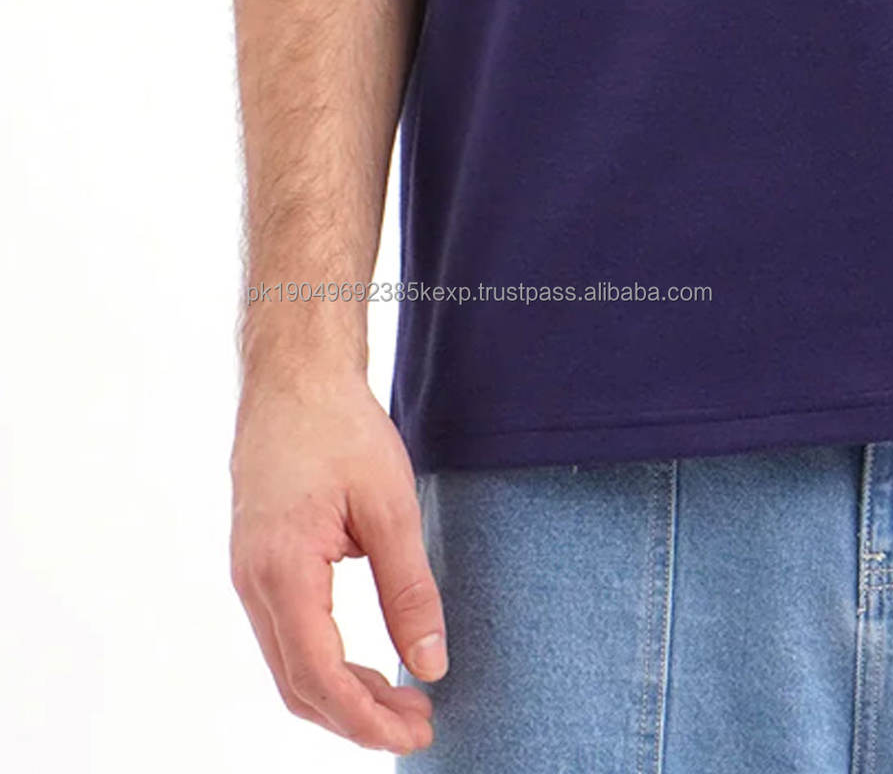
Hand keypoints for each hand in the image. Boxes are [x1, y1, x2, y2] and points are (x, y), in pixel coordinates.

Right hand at [229, 375, 446, 753]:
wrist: (296, 378)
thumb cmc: (340, 429)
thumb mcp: (389, 507)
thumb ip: (409, 590)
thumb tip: (429, 664)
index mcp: (282, 569)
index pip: (318, 676)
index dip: (368, 719)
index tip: (418, 730)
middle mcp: (253, 580)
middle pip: (298, 682)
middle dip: (358, 717)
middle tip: (419, 722)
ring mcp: (249, 572)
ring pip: (289, 662)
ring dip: (342, 692)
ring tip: (400, 699)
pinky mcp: (259, 560)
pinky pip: (286, 632)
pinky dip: (325, 660)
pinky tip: (365, 661)